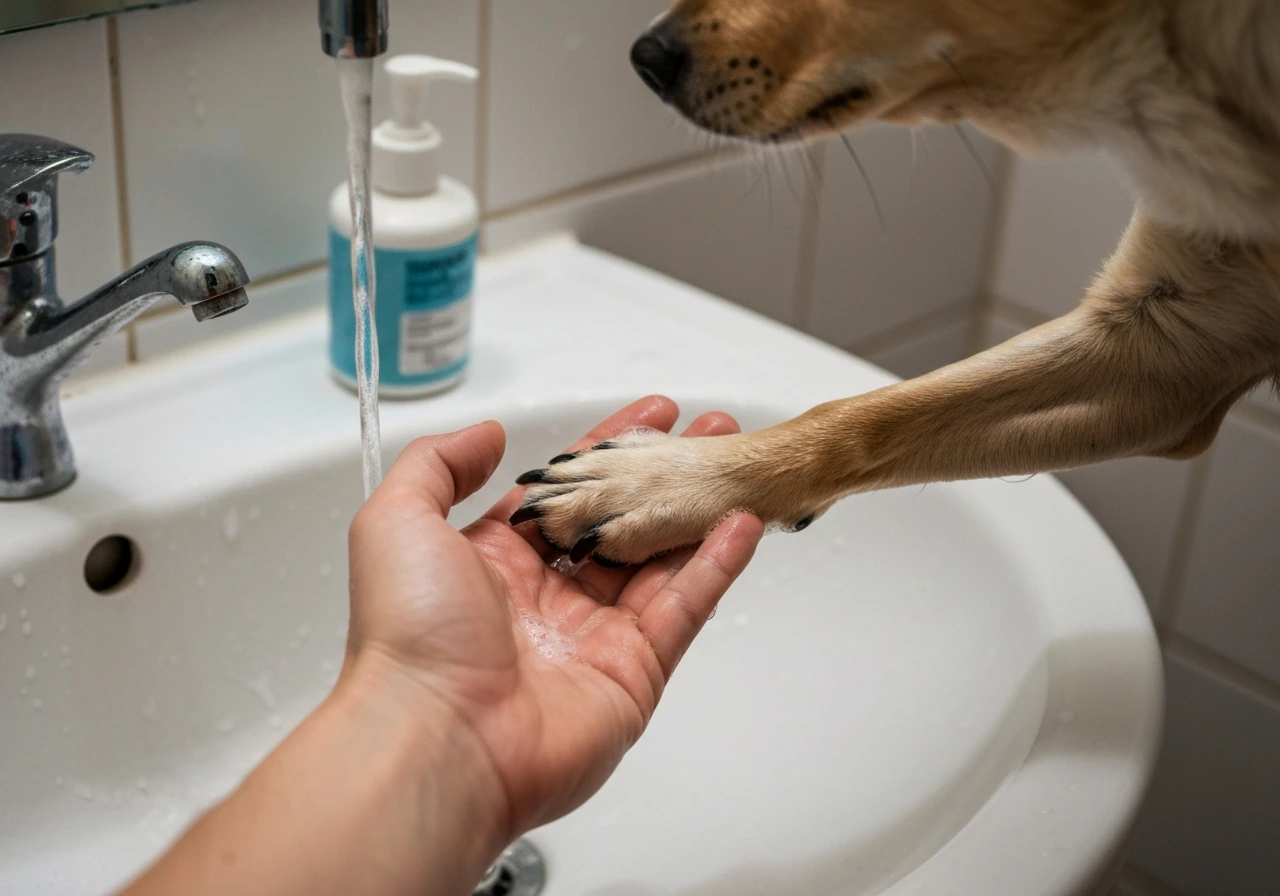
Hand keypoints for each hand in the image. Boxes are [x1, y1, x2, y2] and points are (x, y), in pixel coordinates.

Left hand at [346, 396, 763, 843]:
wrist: (437, 738)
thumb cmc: (409, 634)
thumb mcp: (396, 521)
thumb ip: (439, 465)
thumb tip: (488, 435)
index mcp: (496, 563)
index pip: (567, 491)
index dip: (608, 450)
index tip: (651, 415)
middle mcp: (548, 599)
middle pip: (622, 520)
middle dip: (666, 473)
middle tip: (708, 433)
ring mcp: (595, 637)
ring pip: (661, 559)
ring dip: (701, 508)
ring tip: (738, 463)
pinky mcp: (633, 674)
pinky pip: (684, 609)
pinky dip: (717, 566)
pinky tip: (741, 522)